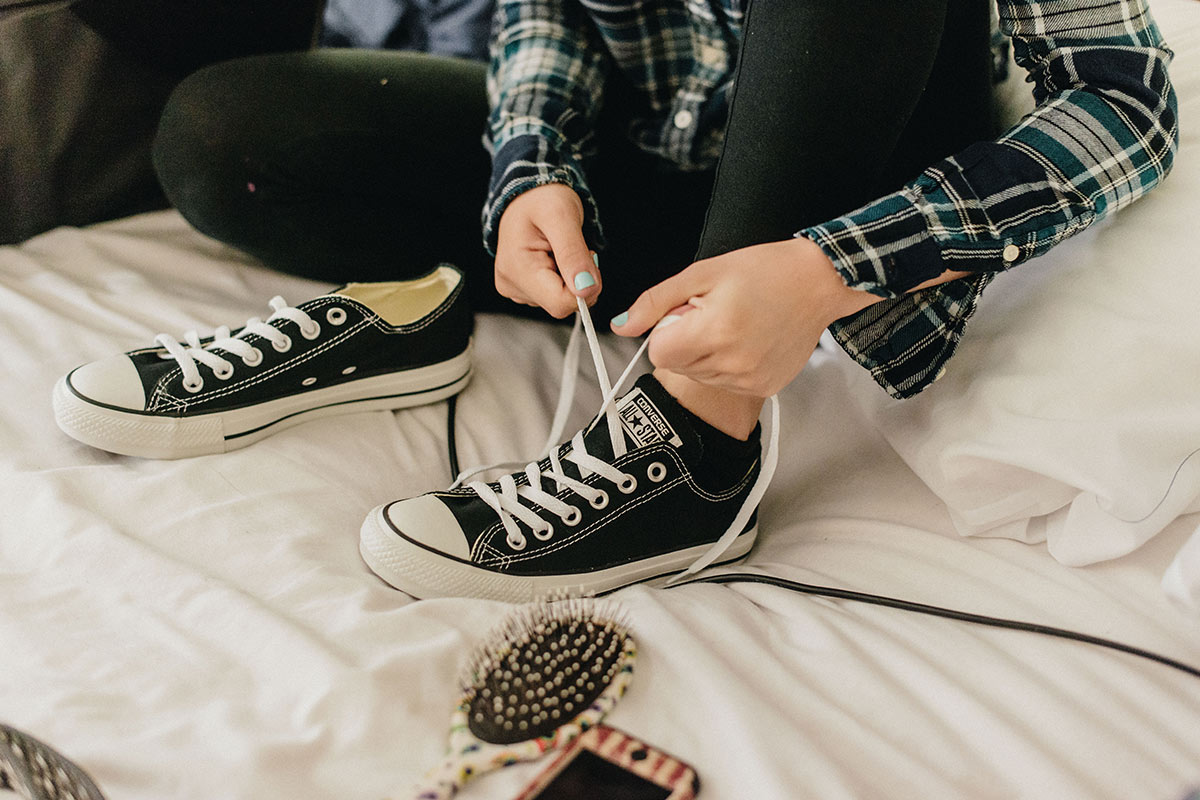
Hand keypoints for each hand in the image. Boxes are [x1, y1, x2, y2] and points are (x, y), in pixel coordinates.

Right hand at [494, 183, 599, 318]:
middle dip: (579, 280)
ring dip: (571, 277)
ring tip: (560, 248)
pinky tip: (554, 257)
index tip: (588, 257)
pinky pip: (554, 296)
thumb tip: (586, 290)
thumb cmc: (542, 198)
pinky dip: (563, 278)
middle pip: (561, 304)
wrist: (529, 193)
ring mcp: (515, 289)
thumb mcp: (562, 216)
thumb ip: (573, 254)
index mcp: (516, 268)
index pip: (560, 303)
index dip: (584, 287)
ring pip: (560, 301)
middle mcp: (510, 284)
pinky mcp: (522, 289)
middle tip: (575, 248)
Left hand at [613, 237, 878, 396]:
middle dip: (686, 341)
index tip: (689, 312)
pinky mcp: (766, 388)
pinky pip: (726, 384)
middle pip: (678, 365)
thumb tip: (621, 327)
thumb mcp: (702, 273)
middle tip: (716, 314)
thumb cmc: (763, 270)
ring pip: (700, 376)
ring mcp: (751, 380)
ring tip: (736, 325)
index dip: (667, 331)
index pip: (658, 353)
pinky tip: (750, 341)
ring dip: (707, 354)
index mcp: (714, 331)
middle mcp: (732, 363)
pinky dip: (730, 365)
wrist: (820, 282)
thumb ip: (656, 302)